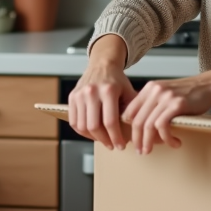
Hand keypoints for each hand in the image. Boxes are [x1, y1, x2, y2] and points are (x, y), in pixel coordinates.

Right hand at [67, 34, 136, 150]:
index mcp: (108, 90)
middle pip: (94, 126)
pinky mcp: (72, 97)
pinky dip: (82, 132)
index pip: (110, 121)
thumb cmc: (118, 81)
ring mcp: (79, 94)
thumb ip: (133, 110)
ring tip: (103, 140)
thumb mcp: (129, 92)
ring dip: (93, 137)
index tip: (121, 146)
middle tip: (112, 145)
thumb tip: (138, 132)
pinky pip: (74, 121)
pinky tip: (92, 133)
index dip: (116, 137)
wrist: (102, 64)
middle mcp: (91, 92)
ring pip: (82, 126)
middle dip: (105, 140)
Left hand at [122, 69, 210, 153]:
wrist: (209, 86)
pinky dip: (166, 138)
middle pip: (137, 120)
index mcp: (149, 88)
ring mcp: (165, 97)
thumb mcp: (166, 94)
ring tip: (151, 150)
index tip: (134, 140)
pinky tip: (174, 142)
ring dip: (149, 142)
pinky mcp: (177, 104)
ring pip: (148, 125)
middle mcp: (155, 91)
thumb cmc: (188, 94)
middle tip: (141, 151)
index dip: (129, 128)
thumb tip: (140, 126)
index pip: (130, 111)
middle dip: (137, 139)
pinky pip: (163, 126)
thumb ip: (153, 105)